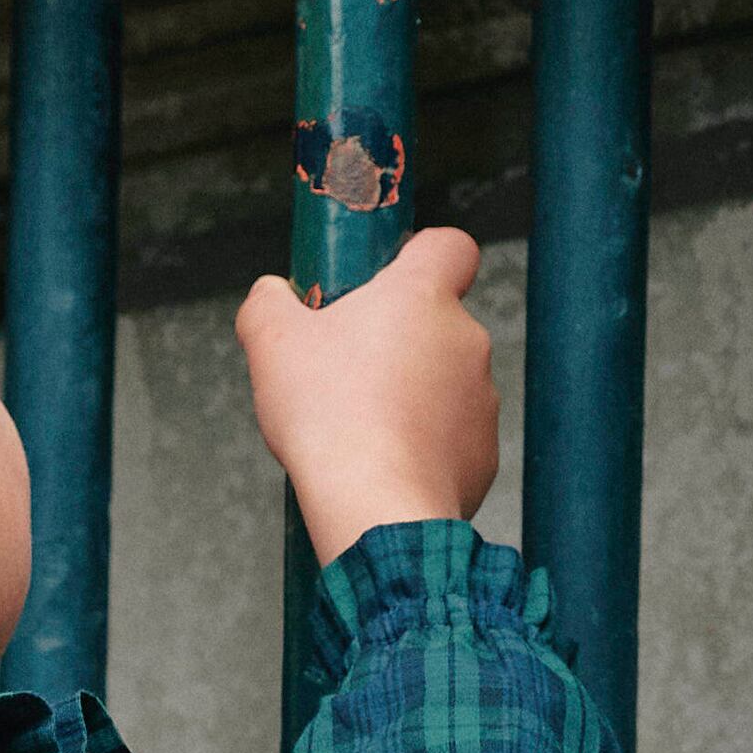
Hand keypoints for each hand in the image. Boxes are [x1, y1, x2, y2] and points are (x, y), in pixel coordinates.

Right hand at [234, 222, 499, 559]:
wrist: (374, 507)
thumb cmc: (326, 415)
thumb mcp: (271, 343)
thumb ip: (268, 302)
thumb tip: (270, 294)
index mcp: (422, 295)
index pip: (449, 246)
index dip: (419, 256)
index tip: (384, 283)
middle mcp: (466, 338)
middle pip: (434, 322)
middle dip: (395, 342)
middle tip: (345, 374)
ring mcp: (482, 398)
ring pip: (444, 383)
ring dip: (409, 397)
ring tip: (360, 430)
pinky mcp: (483, 454)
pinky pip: (451, 438)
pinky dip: (422, 447)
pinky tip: (383, 467)